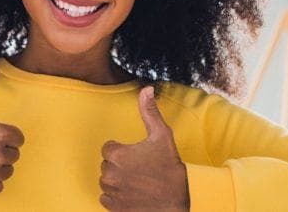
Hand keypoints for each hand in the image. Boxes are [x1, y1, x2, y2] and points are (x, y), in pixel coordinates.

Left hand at [99, 86, 189, 210]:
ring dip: (117, 181)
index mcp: (116, 154)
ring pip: (107, 182)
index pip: (108, 148)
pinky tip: (132, 193)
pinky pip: (106, 199)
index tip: (137, 155)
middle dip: (120, 165)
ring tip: (137, 181)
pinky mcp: (115, 208)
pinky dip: (116, 197)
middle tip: (139, 169)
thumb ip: (149, 111)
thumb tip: (146, 88)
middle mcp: (110, 174)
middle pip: (107, 165)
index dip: (122, 150)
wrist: (180, 197)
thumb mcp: (162, 134)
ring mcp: (112, 192)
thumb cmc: (170, 165)